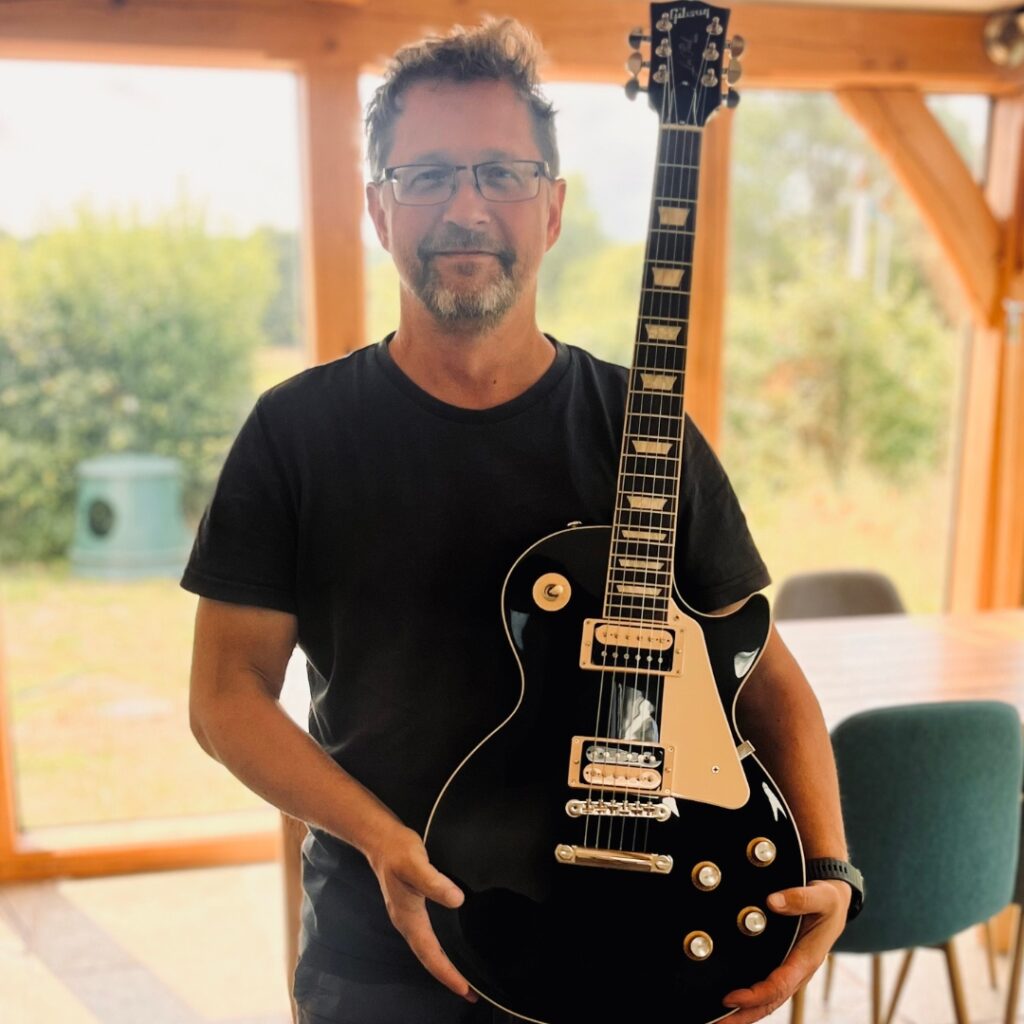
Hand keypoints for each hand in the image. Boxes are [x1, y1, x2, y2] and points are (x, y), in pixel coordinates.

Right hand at [364, 822, 477, 1002]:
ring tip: (463, 976)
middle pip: (428, 958)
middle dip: (448, 976)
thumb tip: (457, 900)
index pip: (430, 954)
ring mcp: (407, 915)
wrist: (381, 839)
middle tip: (469, 992)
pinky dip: (440, 947)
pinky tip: (450, 944)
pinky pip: (427, 935)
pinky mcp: (411, 905)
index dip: (448, 973)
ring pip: (427, 948)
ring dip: (444, 963)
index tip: (465, 989)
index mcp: (408, 918)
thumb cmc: (397, 851)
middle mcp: (407, 922)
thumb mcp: (416, 864)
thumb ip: (435, 882)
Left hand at [721, 879, 851, 1021]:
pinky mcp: (785, 966)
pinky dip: (751, 1001)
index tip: (730, 998)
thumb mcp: (823, 897)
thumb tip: (772, 902)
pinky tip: (733, 1005)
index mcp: (807, 959)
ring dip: (745, 1014)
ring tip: (720, 1022)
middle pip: (770, 1003)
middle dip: (744, 1016)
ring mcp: (791, 972)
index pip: (779, 985)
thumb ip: (800, 898)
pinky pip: (768, 989)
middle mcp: (798, 971)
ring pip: (768, 1001)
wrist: (835, 903)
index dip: (754, 995)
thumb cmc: (829, 901)